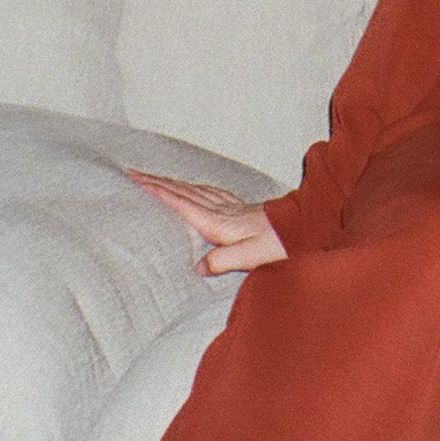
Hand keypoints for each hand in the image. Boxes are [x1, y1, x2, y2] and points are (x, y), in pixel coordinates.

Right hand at [126, 171, 289, 276]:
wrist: (305, 227)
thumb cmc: (280, 244)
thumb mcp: (251, 257)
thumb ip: (223, 261)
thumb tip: (198, 267)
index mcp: (218, 222)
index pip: (181, 203)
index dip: (157, 191)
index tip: (136, 179)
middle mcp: (222, 210)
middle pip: (183, 192)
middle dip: (157, 182)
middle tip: (134, 173)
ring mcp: (231, 207)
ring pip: (195, 190)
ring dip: (173, 183)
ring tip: (155, 178)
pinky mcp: (240, 208)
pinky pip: (210, 192)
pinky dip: (194, 187)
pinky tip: (194, 188)